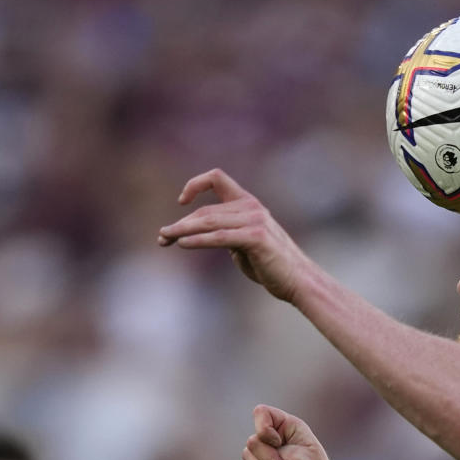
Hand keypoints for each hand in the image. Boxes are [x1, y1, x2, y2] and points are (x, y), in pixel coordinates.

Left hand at [158, 168, 318, 302]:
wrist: (298, 281)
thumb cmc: (270, 265)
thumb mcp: (244, 243)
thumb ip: (225, 232)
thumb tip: (198, 232)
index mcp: (248, 203)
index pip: (217, 178)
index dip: (195, 184)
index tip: (181, 201)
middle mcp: (252, 206)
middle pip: (206, 211)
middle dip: (180, 224)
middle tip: (161, 237)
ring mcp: (255, 221)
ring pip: (209, 221)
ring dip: (182, 231)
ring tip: (164, 239)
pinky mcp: (256, 238)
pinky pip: (219, 237)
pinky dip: (198, 239)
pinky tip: (182, 244)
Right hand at [241, 404, 345, 459]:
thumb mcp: (293, 458)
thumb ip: (266, 446)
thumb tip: (249, 445)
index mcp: (291, 426)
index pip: (261, 412)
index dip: (263, 429)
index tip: (278, 444)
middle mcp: (280, 436)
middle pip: (254, 440)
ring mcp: (273, 452)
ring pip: (248, 454)